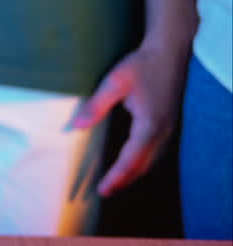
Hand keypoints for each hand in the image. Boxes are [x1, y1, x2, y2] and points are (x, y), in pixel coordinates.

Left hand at [69, 43, 188, 196]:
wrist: (169, 53)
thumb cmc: (142, 66)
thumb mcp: (115, 82)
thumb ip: (96, 106)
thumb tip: (76, 127)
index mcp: (149, 126)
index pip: (131, 160)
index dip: (116, 177)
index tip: (103, 190)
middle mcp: (162, 132)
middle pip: (143, 166)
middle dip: (124, 181)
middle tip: (104, 192)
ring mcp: (168, 129)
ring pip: (151, 161)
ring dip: (133, 174)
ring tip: (114, 183)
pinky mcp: (167, 124)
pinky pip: (155, 152)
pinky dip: (142, 163)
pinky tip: (131, 163)